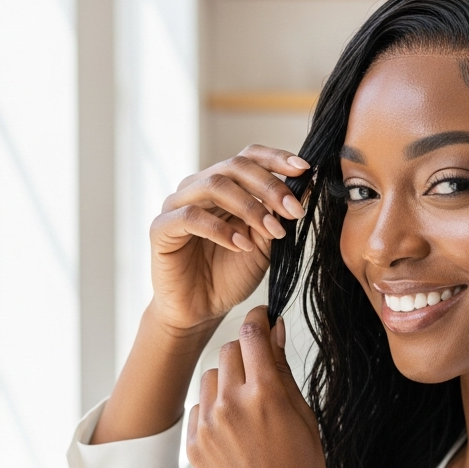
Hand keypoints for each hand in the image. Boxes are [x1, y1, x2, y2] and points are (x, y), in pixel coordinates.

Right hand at [149, 146, 309, 335]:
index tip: (305, 170)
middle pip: (234, 167)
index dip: (276, 158)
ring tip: (272, 231)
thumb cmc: (230, 274)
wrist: (201, 310)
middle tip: (294, 211)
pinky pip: (191, 217)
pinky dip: (221, 229)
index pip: (248, 157)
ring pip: (214, 185)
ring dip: (250, 207)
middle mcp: (198, 187)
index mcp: (223, 185)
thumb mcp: (265, 243)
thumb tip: (307, 187)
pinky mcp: (161, 228)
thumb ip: (278, 215)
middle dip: (270, 187)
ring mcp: (177, 204)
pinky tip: (241, 245)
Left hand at [185, 306, 341, 467]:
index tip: (263, 320)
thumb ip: (283, 371)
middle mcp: (231, 404)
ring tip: (248, 410)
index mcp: (265, 393)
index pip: (252, 334)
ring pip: (211, 378)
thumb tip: (274, 332)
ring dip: (228, 383)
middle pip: (228, 351)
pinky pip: (199, 408)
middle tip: (261, 373)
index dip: (258, 321)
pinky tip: (235, 432)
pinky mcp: (195, 445)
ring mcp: (209, 426)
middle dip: (245, 354)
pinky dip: (214, 410)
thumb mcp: (304, 416)